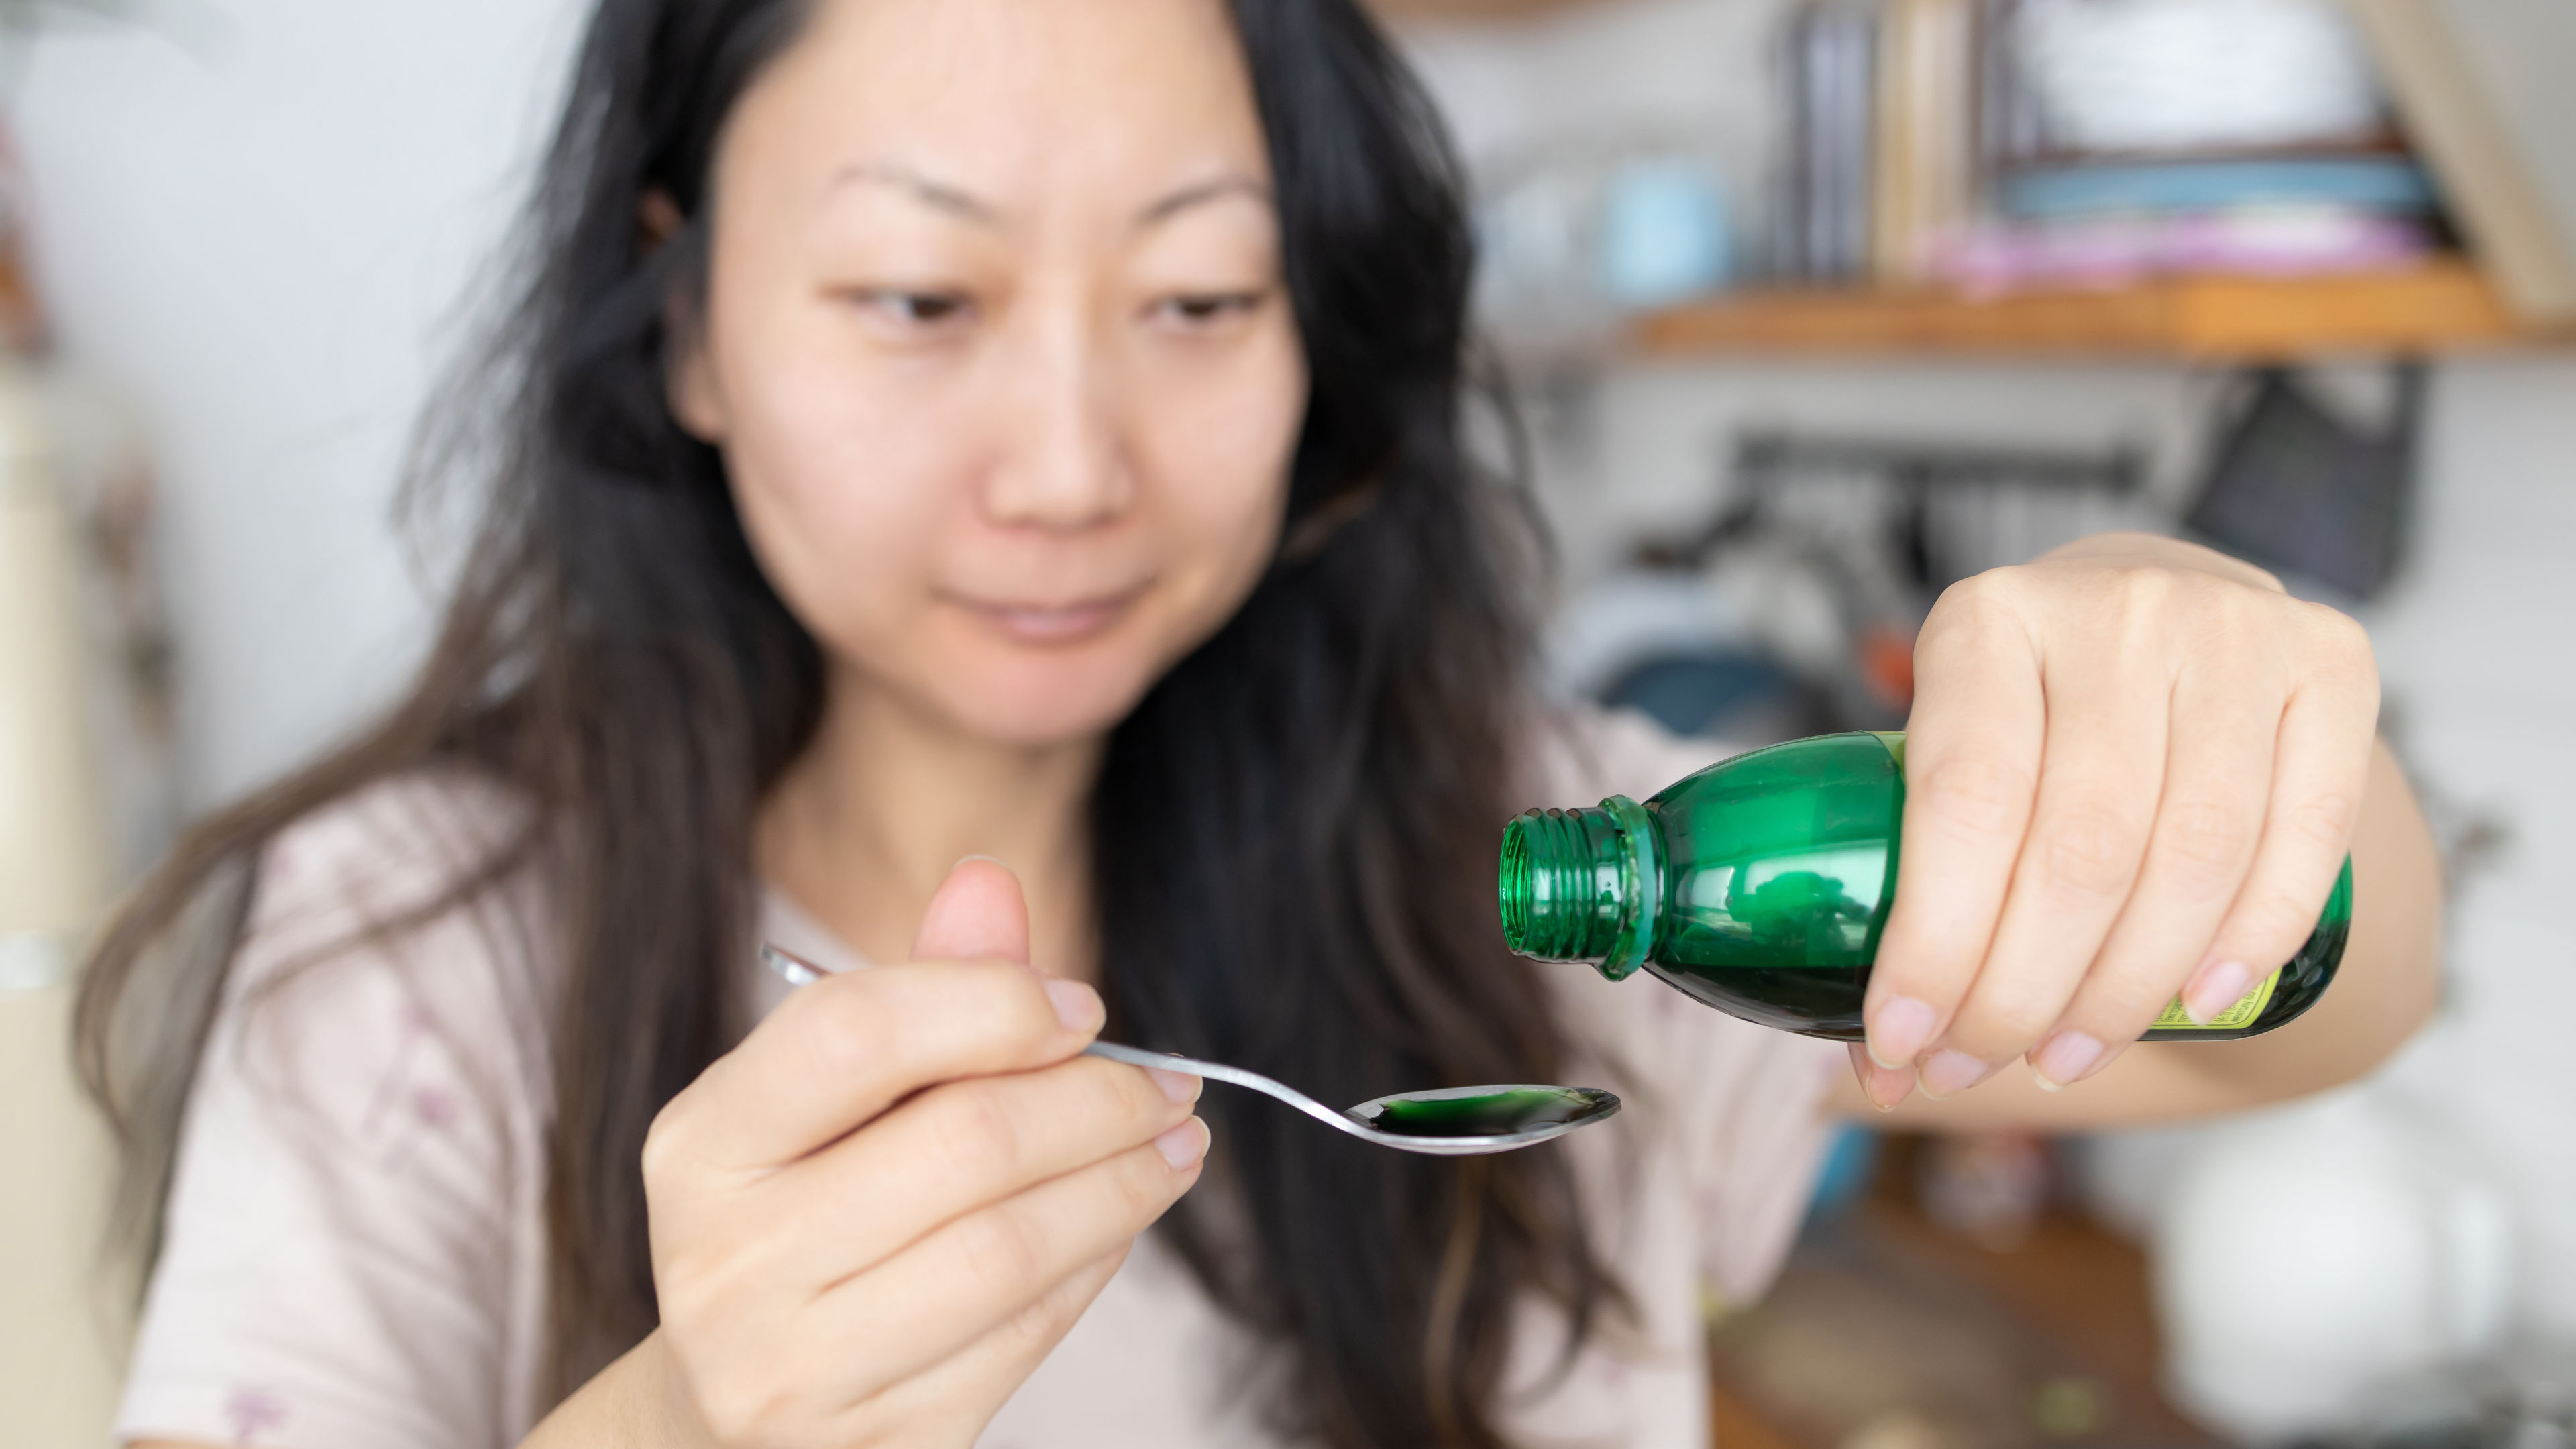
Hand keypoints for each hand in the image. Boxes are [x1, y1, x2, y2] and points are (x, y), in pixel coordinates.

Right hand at [620, 859, 1206, 1447]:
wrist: (725, 1411)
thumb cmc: (800, 1217)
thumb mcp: (831, 1105)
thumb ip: (914, 994)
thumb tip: (990, 883)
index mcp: (700, 1146)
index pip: (854, 1032)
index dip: (992, 1002)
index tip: (1084, 1009)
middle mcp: (724, 1262)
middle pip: (963, 1142)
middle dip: (1098, 1102)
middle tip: (1171, 1085)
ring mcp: (788, 1372)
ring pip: (1009, 1251)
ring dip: (1122, 1187)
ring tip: (1177, 1144)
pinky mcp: (867, 1447)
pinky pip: (1020, 1339)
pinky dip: (1091, 1267)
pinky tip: (1120, 1222)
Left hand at [1854, 533, 2379, 1108]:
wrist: (2172, 622)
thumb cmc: (2041, 717)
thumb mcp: (1953, 747)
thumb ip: (1911, 879)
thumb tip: (1854, 1075)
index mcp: (1988, 618)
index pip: (1965, 799)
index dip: (1936, 940)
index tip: (1900, 1038)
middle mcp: (2115, 610)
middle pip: (2080, 847)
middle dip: (2021, 991)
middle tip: (1978, 1063)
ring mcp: (2234, 629)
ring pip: (2192, 856)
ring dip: (2124, 991)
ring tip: (2064, 1058)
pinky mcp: (2333, 664)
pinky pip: (2304, 838)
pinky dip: (2247, 943)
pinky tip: (2193, 1006)